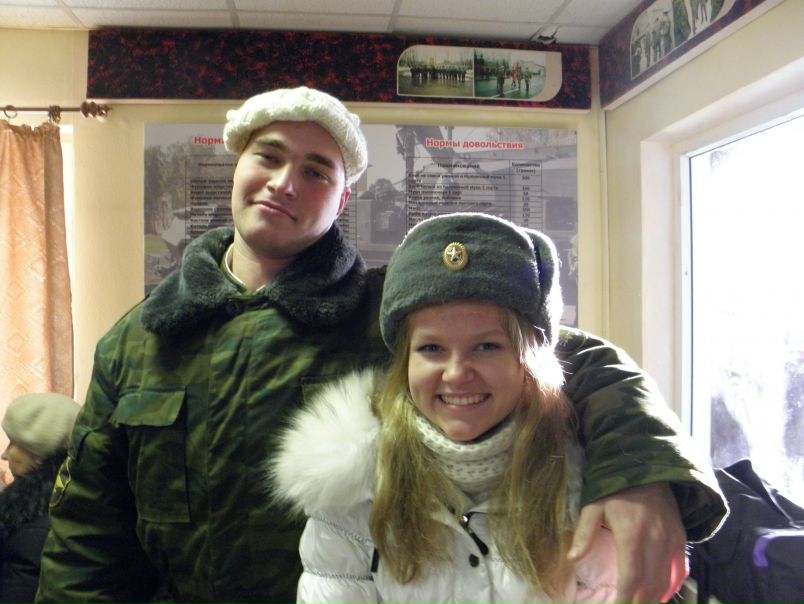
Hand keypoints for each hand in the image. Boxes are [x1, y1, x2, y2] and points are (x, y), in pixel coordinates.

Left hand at [568, 482, 687, 603]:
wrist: (649, 470)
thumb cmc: (617, 490)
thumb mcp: (594, 506)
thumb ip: (584, 532)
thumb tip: (572, 558)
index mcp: (631, 535)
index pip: (631, 578)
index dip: (624, 600)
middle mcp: (655, 542)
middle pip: (649, 587)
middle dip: (637, 603)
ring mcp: (671, 543)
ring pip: (664, 583)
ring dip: (651, 599)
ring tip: (636, 603)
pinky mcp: (680, 541)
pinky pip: (678, 572)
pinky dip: (668, 588)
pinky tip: (656, 596)